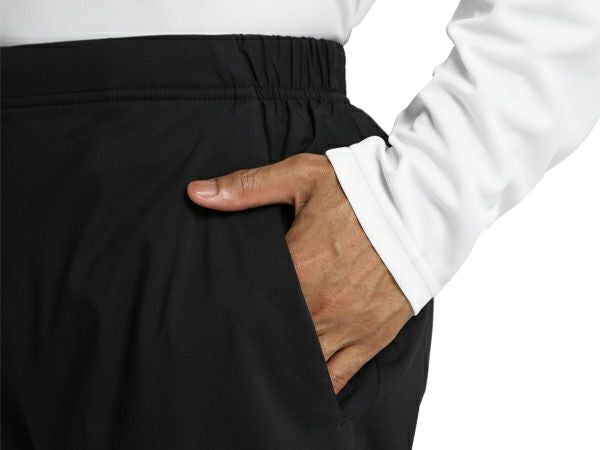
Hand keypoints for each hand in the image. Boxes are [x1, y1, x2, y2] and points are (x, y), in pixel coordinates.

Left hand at [187, 153, 413, 393]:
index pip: (248, 302)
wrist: (420, 210)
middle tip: (235, 339)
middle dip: (253, 338)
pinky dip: (317, 384)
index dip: (230, 309)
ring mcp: (344, 328)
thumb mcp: (301, 177)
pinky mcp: (368, 340)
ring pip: (300, 362)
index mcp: (297, 268)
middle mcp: (317, 306)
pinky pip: (337, 377)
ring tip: (262, 362)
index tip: (218, 312)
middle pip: (271, 337)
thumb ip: (247, 187)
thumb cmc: (361, 193)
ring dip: (281, 362)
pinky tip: (299, 385)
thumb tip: (197, 192)